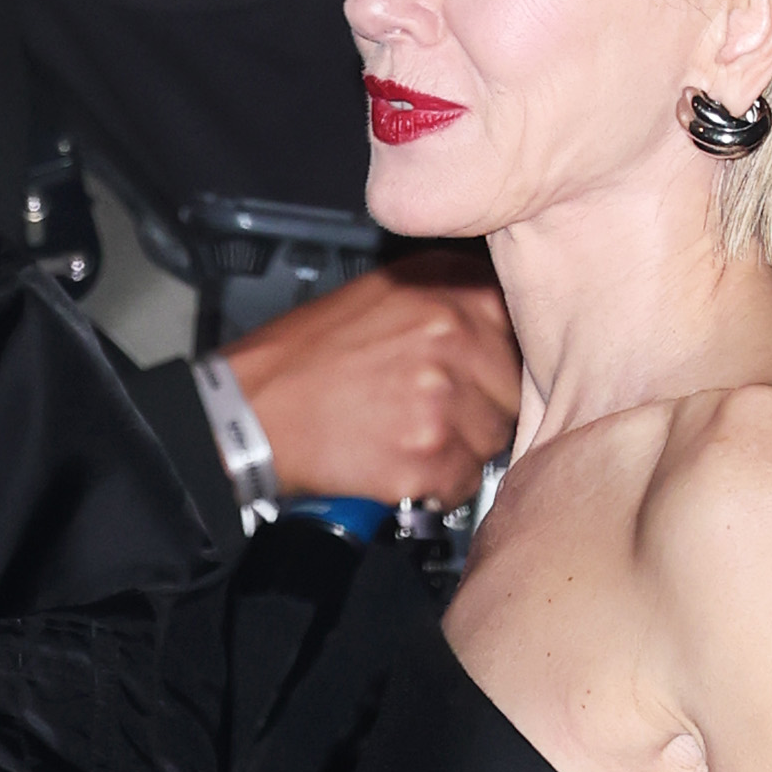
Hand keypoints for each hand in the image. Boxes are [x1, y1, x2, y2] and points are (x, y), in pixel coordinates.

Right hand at [231, 255, 519, 508]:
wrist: (250, 411)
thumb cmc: (305, 358)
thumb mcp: (381, 293)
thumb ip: (446, 297)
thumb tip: (502, 313)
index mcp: (445, 287)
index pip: (521, 329)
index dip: (497, 362)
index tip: (478, 375)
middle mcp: (449, 332)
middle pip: (514, 388)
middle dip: (481, 408)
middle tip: (432, 412)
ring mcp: (440, 394)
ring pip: (493, 438)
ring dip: (459, 448)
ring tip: (408, 435)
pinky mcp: (426, 451)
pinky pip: (464, 480)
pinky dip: (436, 484)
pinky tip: (399, 463)